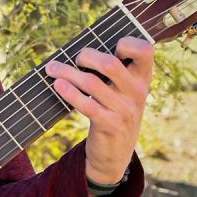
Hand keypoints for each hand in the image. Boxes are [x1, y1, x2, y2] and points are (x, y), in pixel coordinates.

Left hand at [44, 35, 153, 185]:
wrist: (116, 153)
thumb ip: (114, 70)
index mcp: (143, 78)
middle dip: (86, 56)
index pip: (145, 50)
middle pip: (110, 63)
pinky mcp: (109, 125)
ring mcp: (124, 110)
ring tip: (52, 69)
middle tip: (76, 59)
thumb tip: (81, 47)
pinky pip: (86, 105)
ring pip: (91, 83)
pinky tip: (57, 85)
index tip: (109, 46)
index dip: (127, 43)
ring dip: (67, 72)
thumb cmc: (114, 111)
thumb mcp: (123, 91)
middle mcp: (137, 92)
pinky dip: (69, 92)